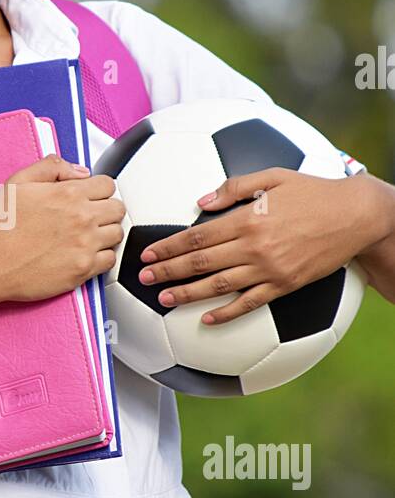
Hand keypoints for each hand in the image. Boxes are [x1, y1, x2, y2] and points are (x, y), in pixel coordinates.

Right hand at [0, 154, 123, 304]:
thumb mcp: (17, 182)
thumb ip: (51, 167)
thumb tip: (80, 171)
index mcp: (68, 193)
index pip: (108, 185)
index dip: (99, 190)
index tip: (90, 197)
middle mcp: (82, 218)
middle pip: (117, 208)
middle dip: (105, 210)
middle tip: (89, 217)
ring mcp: (85, 245)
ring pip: (117, 234)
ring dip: (105, 233)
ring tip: (86, 236)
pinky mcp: (83, 270)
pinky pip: (110, 260)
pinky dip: (101, 257)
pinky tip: (84, 253)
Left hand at [135, 166, 374, 325]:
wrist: (354, 216)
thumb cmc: (312, 192)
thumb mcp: (272, 177)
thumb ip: (233, 188)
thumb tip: (199, 203)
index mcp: (247, 219)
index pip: (197, 237)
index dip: (169, 246)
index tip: (147, 254)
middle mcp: (254, 247)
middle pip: (201, 263)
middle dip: (168, 271)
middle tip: (143, 279)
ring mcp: (269, 270)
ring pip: (219, 286)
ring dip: (188, 294)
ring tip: (164, 300)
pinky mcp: (284, 286)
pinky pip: (250, 303)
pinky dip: (227, 313)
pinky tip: (207, 320)